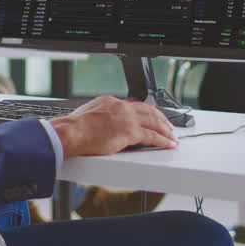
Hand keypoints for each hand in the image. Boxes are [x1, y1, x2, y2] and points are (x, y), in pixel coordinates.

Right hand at [49, 95, 177, 156]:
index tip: (150, 116)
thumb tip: (104, 125)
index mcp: (110, 101)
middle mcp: (121, 107)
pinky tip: (168, 144)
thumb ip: (101, 117)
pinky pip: (153, 137)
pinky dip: (163, 140)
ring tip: (172, 136)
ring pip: (154, 122)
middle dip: (161, 118)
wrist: (72, 132)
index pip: (134, 105)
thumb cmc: (74, 128)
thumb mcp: (88, 114)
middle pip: (149, 111)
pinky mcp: (130, 133)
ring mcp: (127, 119)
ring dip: (166, 130)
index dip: (146, 112)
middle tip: (168, 126)